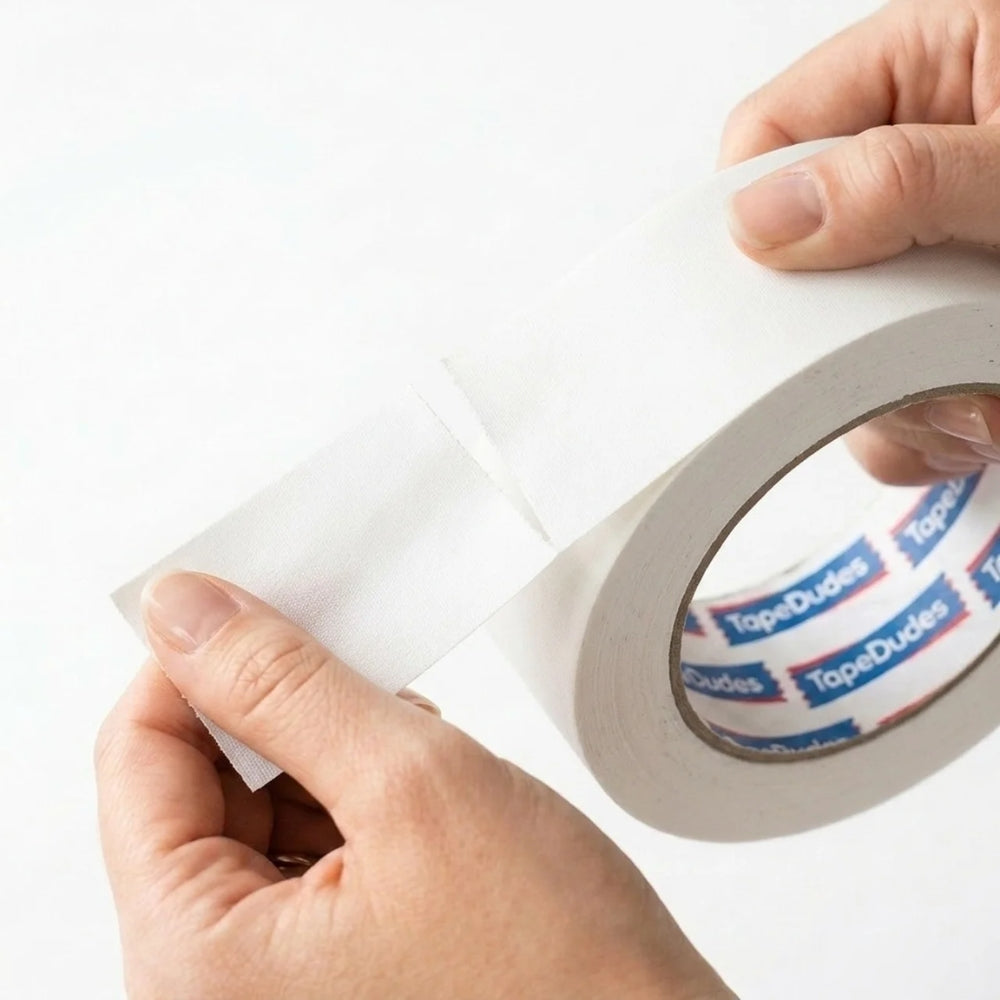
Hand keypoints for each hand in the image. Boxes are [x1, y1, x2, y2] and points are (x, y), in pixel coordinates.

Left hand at [96, 572, 733, 999]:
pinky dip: (352, 790)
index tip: (252, 604)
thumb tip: (190, 613)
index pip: (134, 759)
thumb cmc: (556, 976)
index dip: (195, 660)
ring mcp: (273, 982)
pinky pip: (304, 844)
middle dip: (274, 707)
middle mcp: (215, 986)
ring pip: (255, 807)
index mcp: (198, 962)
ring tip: (408, 738)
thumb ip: (286, 687)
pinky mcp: (331, 966)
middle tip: (351, 660)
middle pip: (193, 785)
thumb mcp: (415, 789)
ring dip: (323, 747)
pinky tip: (416, 779)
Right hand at [719, 0, 999, 484]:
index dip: (752, 208)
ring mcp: (933, 263)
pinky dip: (931, 429)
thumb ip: (907, 178)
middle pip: (797, 259)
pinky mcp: (951, 337)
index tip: (773, 280)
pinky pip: (892, 399)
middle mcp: (920, 170)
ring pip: (838, 347)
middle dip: (839, 333)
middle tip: (898, 355)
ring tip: (981, 397)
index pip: (771, 135)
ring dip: (898, 396)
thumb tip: (766, 215)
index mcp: (931, 69)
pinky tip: (984, 415)